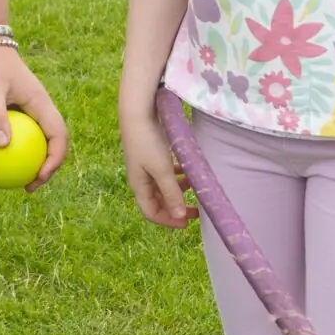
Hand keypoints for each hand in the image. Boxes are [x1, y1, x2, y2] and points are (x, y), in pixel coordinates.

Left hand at [0, 44, 67, 186]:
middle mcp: (41, 108)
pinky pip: (20, 134)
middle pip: (53, 143)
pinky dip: (14, 149)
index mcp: (42, 104)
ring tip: (16, 180)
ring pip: (38, 140)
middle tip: (28, 186)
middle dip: (47, 167)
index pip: (58, 137)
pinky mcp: (17, 110)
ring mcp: (30, 109)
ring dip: (33, 161)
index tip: (38, 177)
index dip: (55, 160)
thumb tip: (4, 147)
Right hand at [119, 94, 191, 226]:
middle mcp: (141, 180)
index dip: (169, 221)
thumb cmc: (148, 141)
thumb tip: (180, 216)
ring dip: (179, 191)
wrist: (138, 112)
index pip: (152, 213)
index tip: (188, 222)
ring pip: (163, 188)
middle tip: (197, 210)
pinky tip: (187, 171)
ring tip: (195, 187)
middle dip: (176, 208)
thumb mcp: (162, 169)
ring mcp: (146, 168)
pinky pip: (166, 174)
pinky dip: (177, 177)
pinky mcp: (152, 156)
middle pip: (158, 202)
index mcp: (139, 186)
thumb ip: (172, 193)